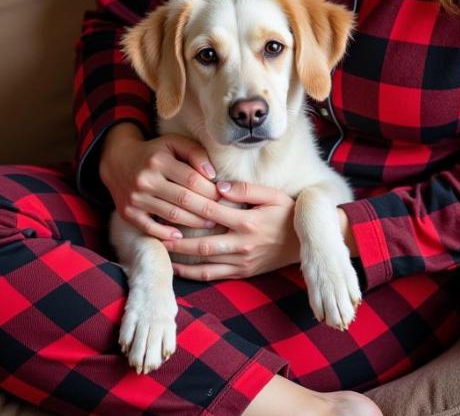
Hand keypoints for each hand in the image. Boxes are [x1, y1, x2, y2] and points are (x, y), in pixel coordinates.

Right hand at [99, 124, 220, 240]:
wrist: (118, 161)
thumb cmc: (154, 152)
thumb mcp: (173, 143)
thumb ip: (195, 153)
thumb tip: (212, 174)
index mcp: (159, 160)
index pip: (192, 179)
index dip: (211, 190)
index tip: (223, 196)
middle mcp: (145, 180)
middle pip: (184, 199)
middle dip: (206, 209)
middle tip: (222, 214)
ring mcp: (135, 198)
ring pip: (171, 215)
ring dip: (194, 222)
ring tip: (210, 223)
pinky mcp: (128, 213)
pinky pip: (150, 228)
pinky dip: (166, 234)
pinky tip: (181, 237)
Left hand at [165, 181, 299, 280]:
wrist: (304, 244)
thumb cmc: (288, 214)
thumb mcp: (273, 195)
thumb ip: (246, 189)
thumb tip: (218, 185)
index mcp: (248, 221)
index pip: (211, 211)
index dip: (188, 205)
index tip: (170, 199)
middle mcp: (242, 243)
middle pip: (202, 241)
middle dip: (177, 237)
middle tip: (155, 230)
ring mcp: (242, 262)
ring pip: (204, 262)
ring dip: (180, 257)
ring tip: (160, 248)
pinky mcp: (242, 273)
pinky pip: (213, 275)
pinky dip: (193, 274)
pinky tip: (177, 268)